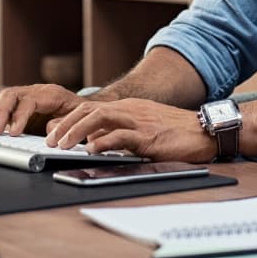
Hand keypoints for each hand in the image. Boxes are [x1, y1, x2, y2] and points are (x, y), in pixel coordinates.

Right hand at [0, 84, 81, 135]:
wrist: (83, 108)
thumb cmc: (79, 114)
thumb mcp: (77, 120)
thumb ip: (63, 124)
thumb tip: (49, 131)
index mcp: (51, 94)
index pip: (29, 100)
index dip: (19, 116)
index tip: (13, 132)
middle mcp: (36, 90)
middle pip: (11, 94)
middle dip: (0, 113)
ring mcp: (26, 93)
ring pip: (3, 95)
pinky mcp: (19, 101)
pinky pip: (0, 100)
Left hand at [46, 98, 217, 162]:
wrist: (205, 130)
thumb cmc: (177, 131)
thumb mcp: (145, 127)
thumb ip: (120, 132)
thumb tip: (95, 142)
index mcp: (129, 107)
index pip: (91, 108)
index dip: (69, 119)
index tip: (53, 132)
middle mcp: (131, 110)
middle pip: (90, 110)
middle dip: (66, 124)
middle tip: (51, 141)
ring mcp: (139, 121)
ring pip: (100, 118)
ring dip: (77, 131)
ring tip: (62, 145)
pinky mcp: (149, 136)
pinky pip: (121, 136)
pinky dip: (103, 142)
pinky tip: (91, 150)